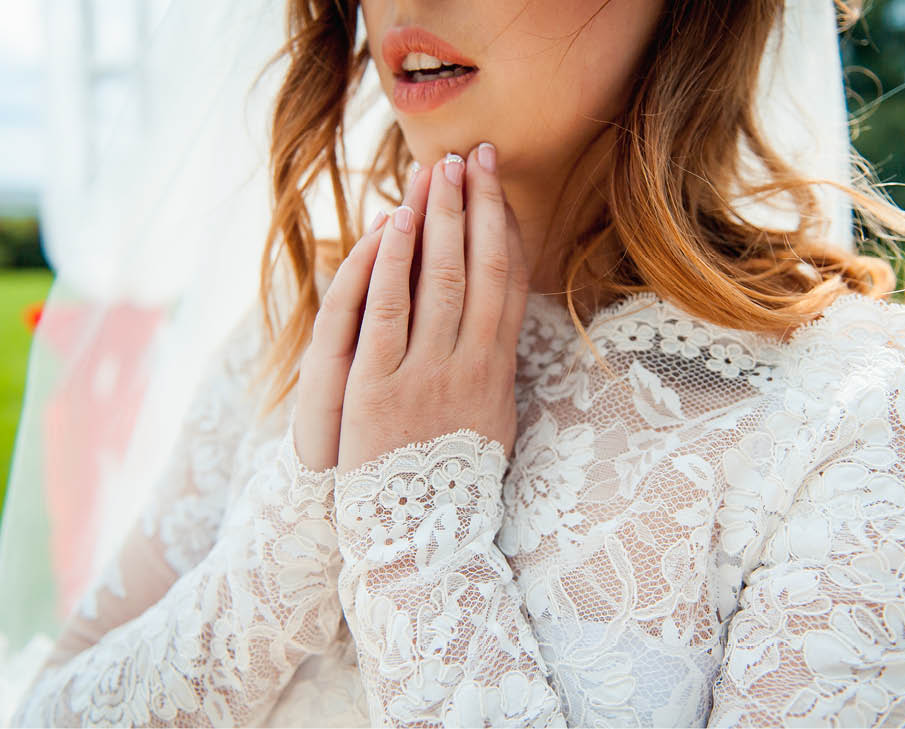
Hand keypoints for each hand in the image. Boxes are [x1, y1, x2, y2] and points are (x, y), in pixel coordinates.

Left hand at [293, 142, 528, 473]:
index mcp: (498, 370)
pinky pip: (387, 314)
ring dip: (440, 221)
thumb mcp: (491, 423)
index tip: (498, 188)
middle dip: (477, 207)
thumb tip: (499, 329)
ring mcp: (425, 373)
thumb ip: (494, 371)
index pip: (509, 283)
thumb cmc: (455, 478)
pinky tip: (393, 225)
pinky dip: (392, 265)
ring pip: (440, 281)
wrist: (421, 536)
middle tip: (475, 155)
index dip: (504, 229)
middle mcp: (470, 364)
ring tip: (439, 170)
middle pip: (481, 269)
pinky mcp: (379, 387)